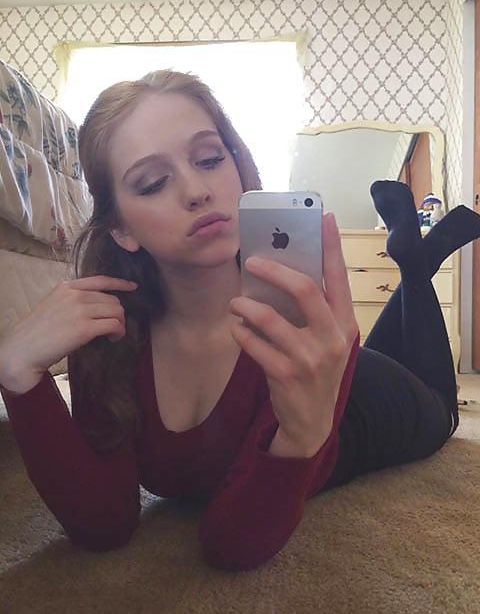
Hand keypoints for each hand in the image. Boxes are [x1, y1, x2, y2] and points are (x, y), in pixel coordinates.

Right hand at [0, 276, 137, 393]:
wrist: (23, 350)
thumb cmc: (37, 332)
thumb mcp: (53, 305)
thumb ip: (73, 300)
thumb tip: (98, 306)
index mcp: (67, 287)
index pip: (100, 280)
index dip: (120, 283)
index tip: (133, 287)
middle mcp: (75, 295)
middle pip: (112, 299)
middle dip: (118, 313)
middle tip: (114, 327)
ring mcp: (80, 310)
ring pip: (117, 311)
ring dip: (120, 323)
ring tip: (113, 334)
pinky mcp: (85, 328)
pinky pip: (114, 324)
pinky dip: (119, 332)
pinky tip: (113, 338)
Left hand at [229, 212, 358, 456]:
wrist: (311, 422)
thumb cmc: (317, 370)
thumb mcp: (326, 340)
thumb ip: (314, 312)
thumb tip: (282, 272)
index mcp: (345, 324)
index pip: (338, 277)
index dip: (331, 246)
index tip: (324, 217)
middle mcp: (332, 338)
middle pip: (304, 289)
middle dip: (274, 269)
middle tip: (253, 261)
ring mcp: (310, 358)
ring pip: (270, 317)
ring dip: (246, 306)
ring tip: (236, 303)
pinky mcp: (286, 375)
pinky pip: (254, 343)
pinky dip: (241, 332)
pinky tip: (237, 329)